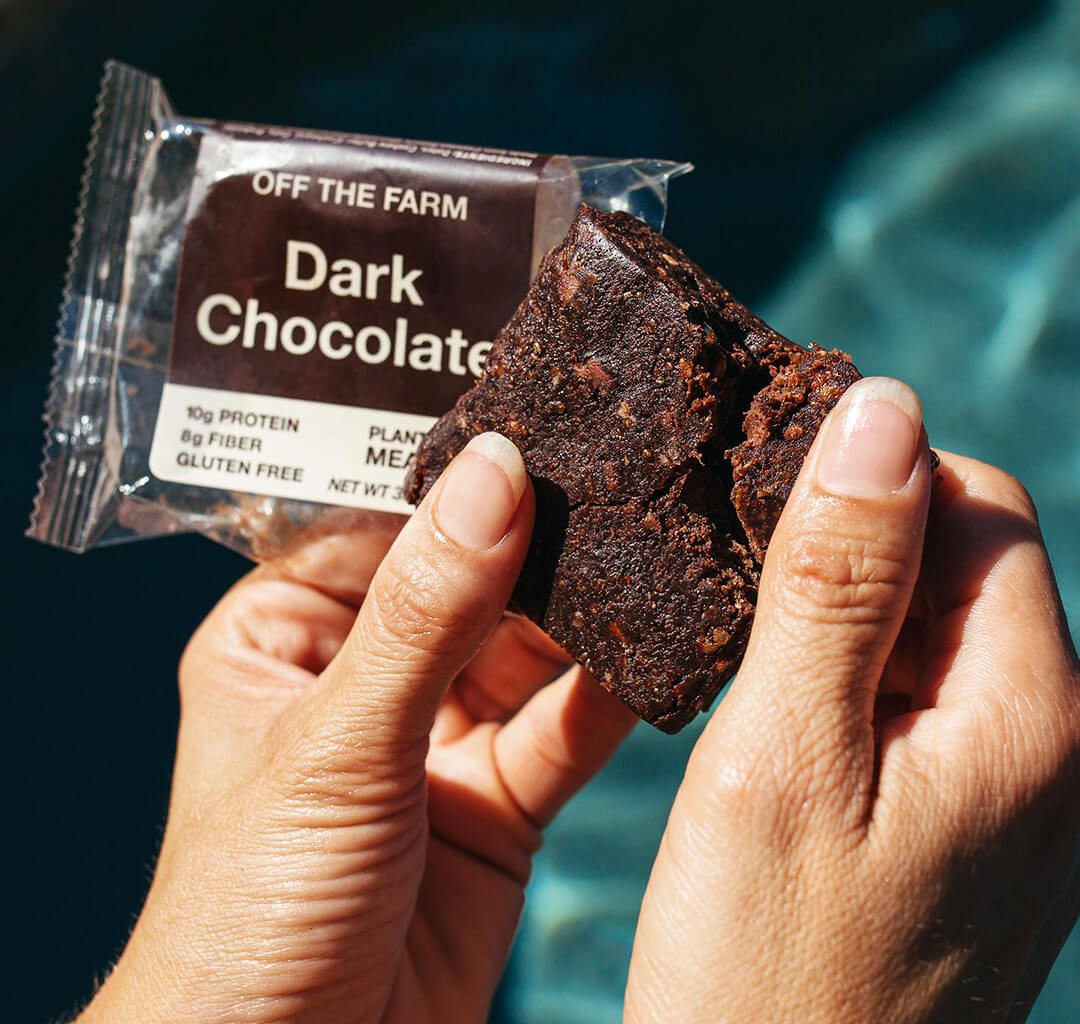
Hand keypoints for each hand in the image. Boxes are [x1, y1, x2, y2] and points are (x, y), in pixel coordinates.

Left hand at [78, 432, 636, 1023]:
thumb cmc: (249, 916)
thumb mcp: (337, 745)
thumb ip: (427, 611)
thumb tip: (497, 472)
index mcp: (285, 635)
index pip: (383, 524)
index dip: (462, 480)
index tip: (548, 426)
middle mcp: (363, 676)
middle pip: (469, 583)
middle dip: (542, 547)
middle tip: (627, 484)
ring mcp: (435, 737)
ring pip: (528, 652)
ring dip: (588, 617)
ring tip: (660, 553)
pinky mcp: (498, 801)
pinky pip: (565, 728)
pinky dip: (613, 696)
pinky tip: (664, 651)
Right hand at [626, 377, 1079, 1023]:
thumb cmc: (765, 972)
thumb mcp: (780, 757)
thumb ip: (837, 582)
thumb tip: (880, 410)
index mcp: (1033, 715)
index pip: (975, 506)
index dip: (866, 487)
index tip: (757, 517)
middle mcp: (1059, 745)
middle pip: (965, 562)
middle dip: (853, 551)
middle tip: (739, 605)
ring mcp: (1023, 791)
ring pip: (937, 629)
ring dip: (844, 618)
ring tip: (754, 676)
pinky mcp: (976, 824)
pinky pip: (925, 700)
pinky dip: (852, 681)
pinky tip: (783, 728)